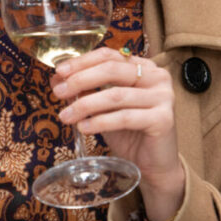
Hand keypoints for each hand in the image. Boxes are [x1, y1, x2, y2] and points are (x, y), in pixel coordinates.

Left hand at [52, 48, 184, 220]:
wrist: (152, 165)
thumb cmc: (129, 133)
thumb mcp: (103, 108)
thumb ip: (85, 91)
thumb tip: (56, 79)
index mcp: (144, 68)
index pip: (110, 55)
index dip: (82, 62)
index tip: (59, 71)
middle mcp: (158, 77)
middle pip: (112, 70)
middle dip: (80, 80)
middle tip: (59, 92)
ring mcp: (163, 97)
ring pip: (115, 95)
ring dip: (85, 105)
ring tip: (65, 116)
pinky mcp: (163, 119)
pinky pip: (124, 117)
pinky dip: (100, 122)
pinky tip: (83, 128)